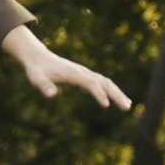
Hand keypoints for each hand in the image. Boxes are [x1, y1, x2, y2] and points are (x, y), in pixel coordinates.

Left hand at [1, 23, 131, 114]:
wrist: (38, 57)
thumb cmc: (36, 70)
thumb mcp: (36, 78)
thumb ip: (43, 86)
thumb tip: (52, 95)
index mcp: (73, 73)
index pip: (90, 83)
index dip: (98, 93)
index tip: (106, 105)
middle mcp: (82, 72)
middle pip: (104, 82)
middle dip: (116, 94)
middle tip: (127, 108)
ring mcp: (85, 73)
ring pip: (106, 82)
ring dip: (117, 93)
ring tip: (127, 106)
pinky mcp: (85, 76)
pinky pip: (102, 82)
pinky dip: (112, 90)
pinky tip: (117, 100)